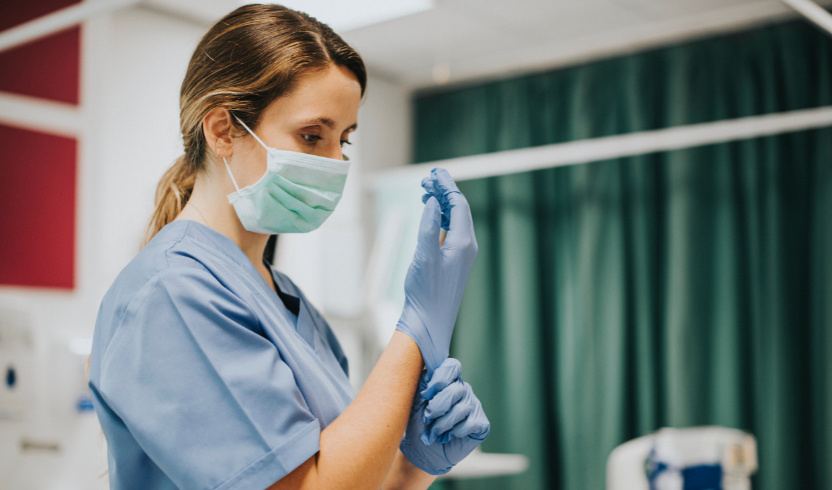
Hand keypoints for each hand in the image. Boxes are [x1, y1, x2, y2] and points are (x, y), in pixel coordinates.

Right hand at [396, 168, 477, 371]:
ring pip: (456, 219)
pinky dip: (441, 217)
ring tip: (426, 191)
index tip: (435, 172)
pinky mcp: (454, 262)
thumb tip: (435, 202)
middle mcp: (467, 246)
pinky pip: (452, 230)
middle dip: (445, 191)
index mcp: (463, 242)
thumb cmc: (426, 292)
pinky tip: (431, 215)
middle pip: (459, 209)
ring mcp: (462, 254)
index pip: (459, 204)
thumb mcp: (424, 255)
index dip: (447, 186)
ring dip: (442, 203)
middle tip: (428, 178)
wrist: (429, 322)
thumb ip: (429, 225)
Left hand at [400, 358, 489, 475]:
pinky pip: (471, 423)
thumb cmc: (417, 423)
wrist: (422, 451)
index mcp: (447, 380)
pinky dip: (456, 432)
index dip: (440, 379)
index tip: (426, 395)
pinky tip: (449, 436)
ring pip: (462, 408)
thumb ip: (423, 383)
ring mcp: (473, 405)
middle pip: (456, 389)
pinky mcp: (481, 423)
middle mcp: (462, 389)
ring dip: (443, 424)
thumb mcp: (414, 400)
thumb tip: (430, 372)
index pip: (452, 366)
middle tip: (427, 419)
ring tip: (434, 432)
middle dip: (437, 407)